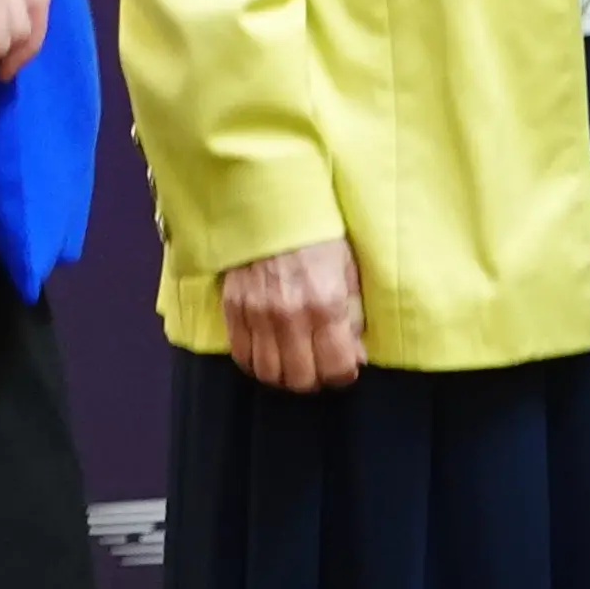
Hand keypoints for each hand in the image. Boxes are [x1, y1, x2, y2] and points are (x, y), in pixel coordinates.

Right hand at [220, 238, 366, 391]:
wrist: (271, 208)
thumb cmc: (318, 236)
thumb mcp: (349, 269)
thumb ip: (353, 314)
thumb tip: (356, 353)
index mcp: (326, 304)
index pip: (336, 366)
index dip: (345, 374)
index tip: (346, 368)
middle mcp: (290, 316)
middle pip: (301, 378)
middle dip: (316, 380)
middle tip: (321, 367)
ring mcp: (257, 315)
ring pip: (269, 373)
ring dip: (285, 376)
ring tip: (296, 364)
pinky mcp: (233, 310)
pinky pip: (242, 355)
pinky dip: (257, 363)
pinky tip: (270, 354)